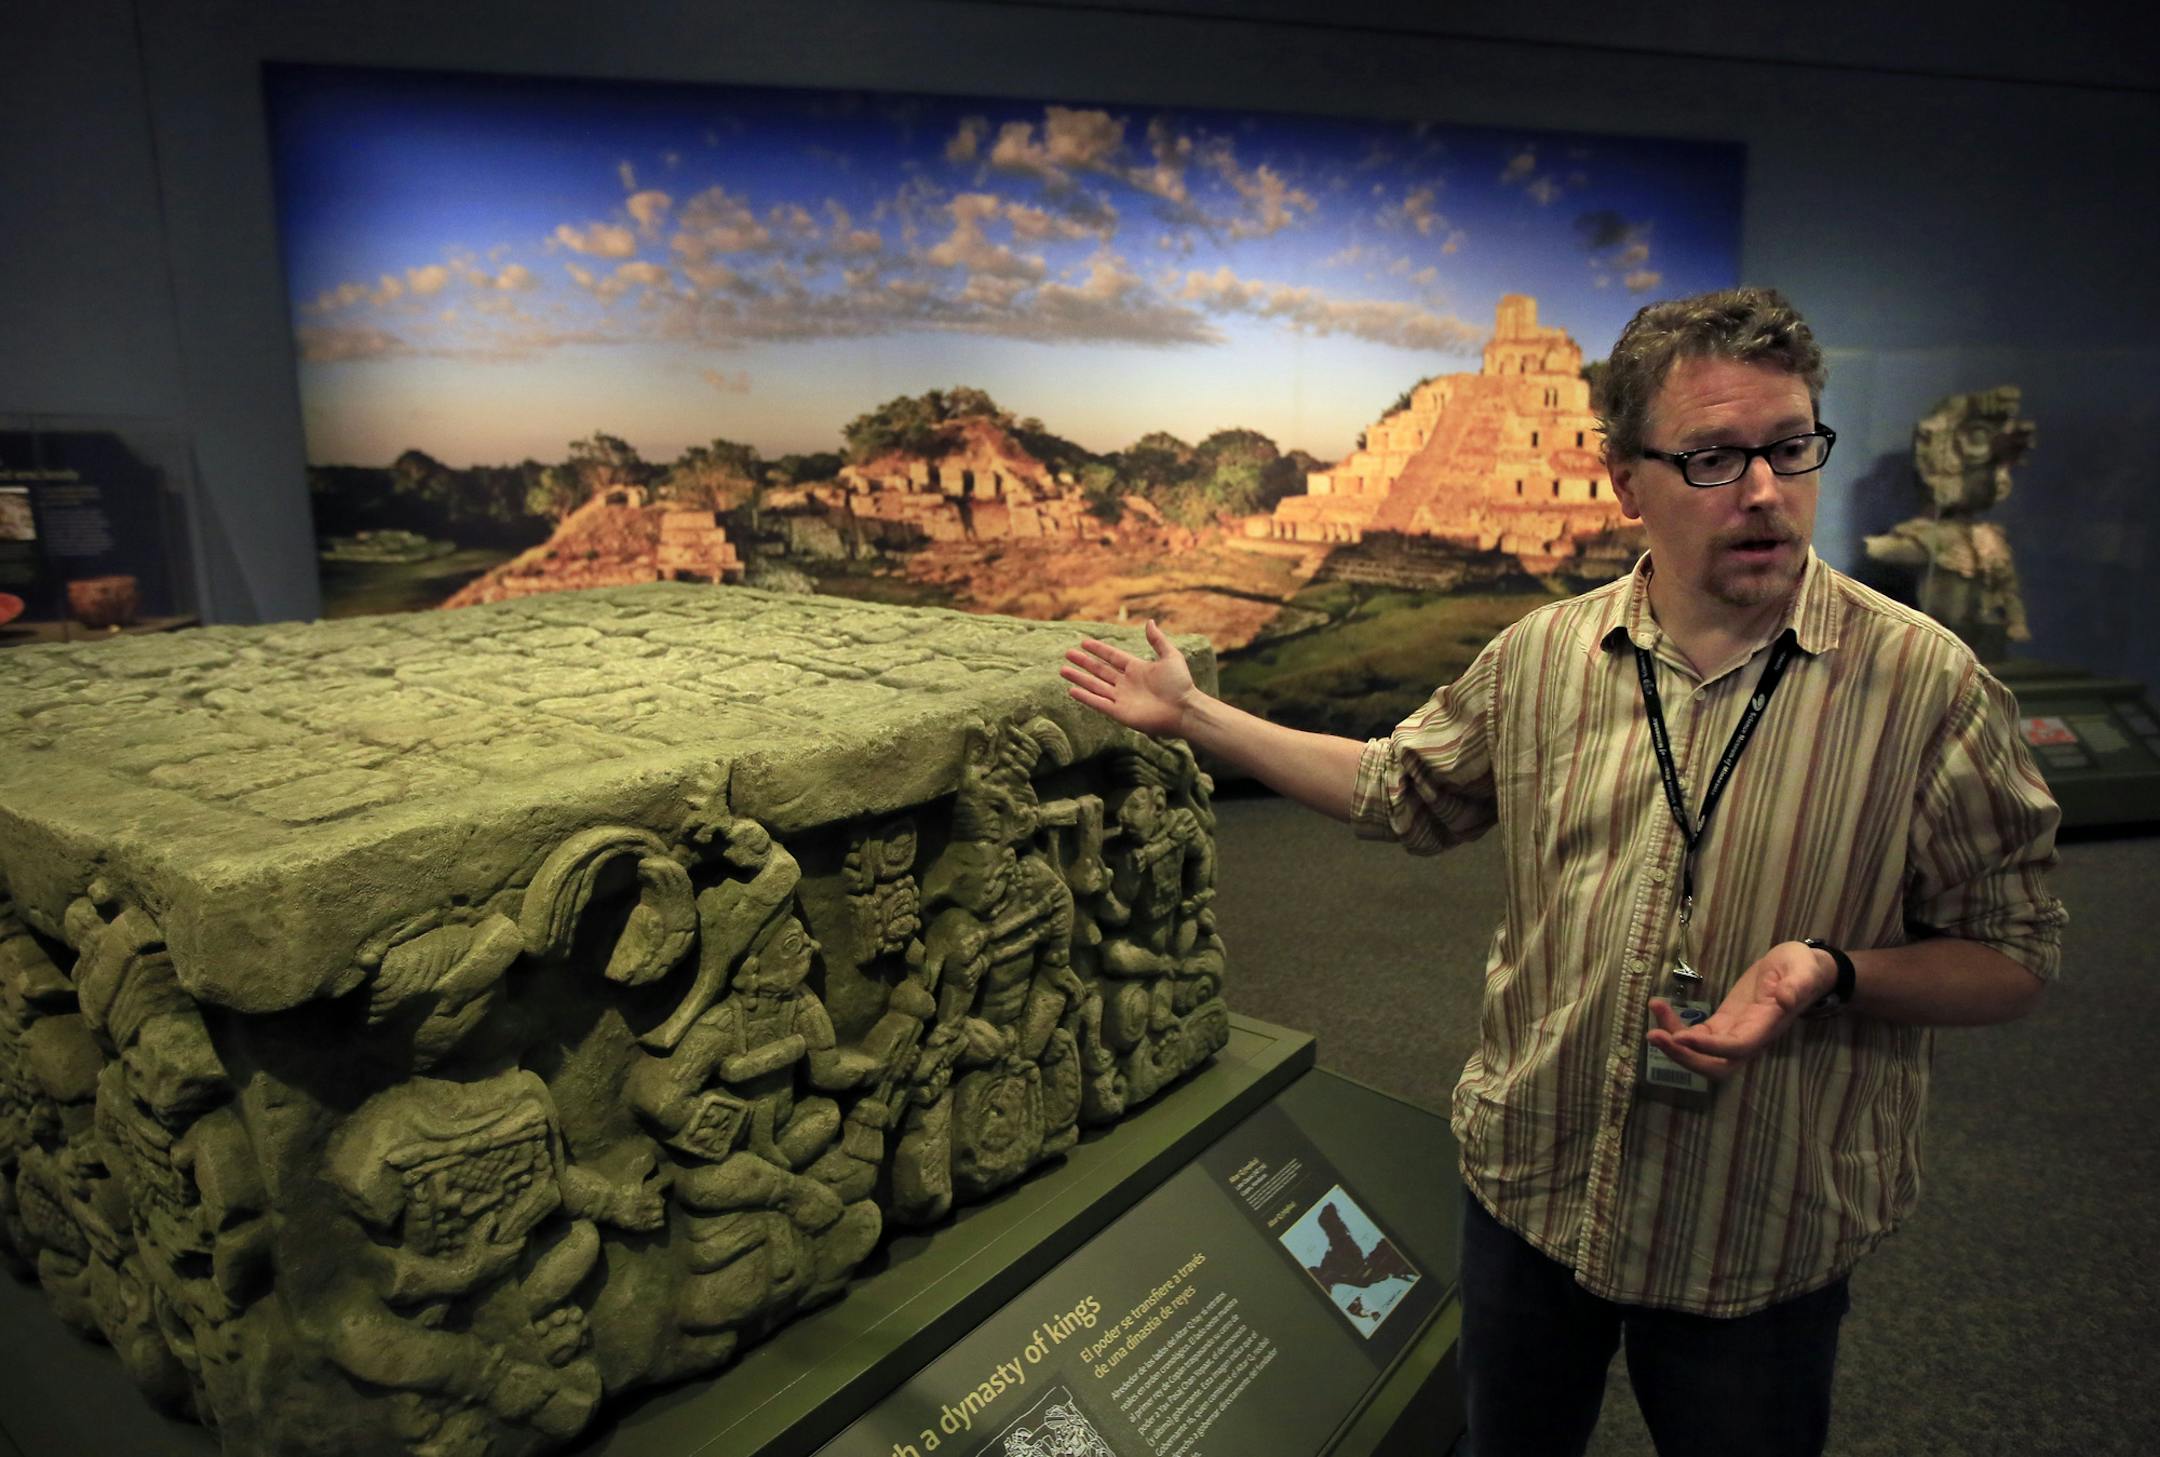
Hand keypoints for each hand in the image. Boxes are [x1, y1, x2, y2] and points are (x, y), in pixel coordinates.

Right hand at [1062, 621, 1195, 736]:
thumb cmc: (1180, 685)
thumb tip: (1150, 621)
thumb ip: (1158, 640)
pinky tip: (1072, 690)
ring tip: (1062, 670)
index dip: (1098, 650)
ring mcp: (1122, 698)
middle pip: (1100, 670)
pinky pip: (1098, 703)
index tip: (1084, 642)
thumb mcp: (1171, 657)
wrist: (1184, 710)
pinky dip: (1085, 697)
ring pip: (1095, 686)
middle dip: (1083, 662)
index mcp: (1137, 669)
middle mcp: (1126, 683)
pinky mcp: (1120, 713)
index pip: (1112, 657)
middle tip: (1067, 654)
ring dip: (1079, 678)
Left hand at [1645, 941, 1838, 1081]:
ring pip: (1702, 1054)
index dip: (1709, 1047)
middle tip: (1655, 1035)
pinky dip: (1676, 1026)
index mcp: (1768, 1025)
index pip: (1737, 1047)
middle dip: (1685, 1057)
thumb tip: (1785, 998)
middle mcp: (1750, 1037)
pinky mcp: (1724, 1023)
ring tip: (1653, 1017)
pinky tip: (1660, 1007)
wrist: (1804, 971)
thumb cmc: (1805, 969)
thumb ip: (1798, 984)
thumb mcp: (1805, 969)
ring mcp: (1735, 1032)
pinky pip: (1697, 1035)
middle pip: (1716, 1065)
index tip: (1681, 1036)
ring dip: (1674, 1044)